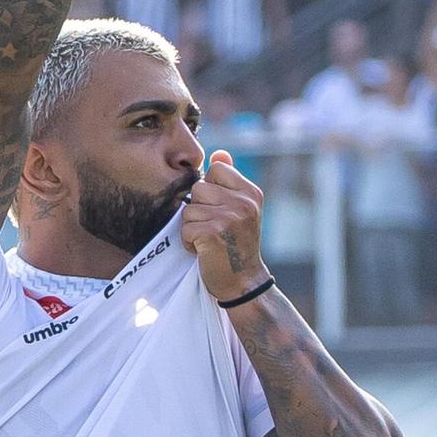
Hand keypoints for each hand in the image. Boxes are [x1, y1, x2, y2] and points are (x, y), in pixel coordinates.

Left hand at [181, 151, 268, 302]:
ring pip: (189, 209)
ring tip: (209, 240)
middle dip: (199, 210)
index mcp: (251, 193)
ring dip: (192, 227)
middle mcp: (244, 203)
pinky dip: (188, 242)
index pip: (217, 169)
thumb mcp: (240, 210)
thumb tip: (219, 153)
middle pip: (199, 188)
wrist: (243, 282)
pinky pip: (185, 228)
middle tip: (213, 229)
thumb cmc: (236, 245)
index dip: (210, 189)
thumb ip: (230, 181)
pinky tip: (204, 251)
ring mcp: (230, 218)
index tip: (220, 210)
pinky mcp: (214, 233)